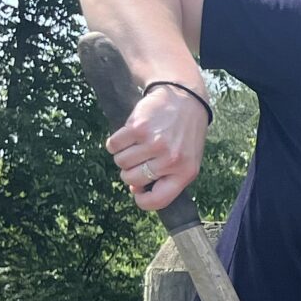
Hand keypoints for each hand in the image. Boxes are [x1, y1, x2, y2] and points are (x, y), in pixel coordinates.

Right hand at [104, 82, 208, 213]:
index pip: (157, 201)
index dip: (142, 200)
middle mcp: (171, 160)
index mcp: (185, 172)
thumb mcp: (186, 160)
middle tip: (142, 156)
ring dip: (124, 154)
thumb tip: (135, 189)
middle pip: (131, 179)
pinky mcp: (138, 127)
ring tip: (138, 143)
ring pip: (120, 162)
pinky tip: (129, 134)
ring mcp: (154, 143)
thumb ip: (165, 178)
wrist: (185, 98)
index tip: (138, 191)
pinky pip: (113, 145)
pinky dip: (116, 142)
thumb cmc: (184, 134)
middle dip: (131, 170)